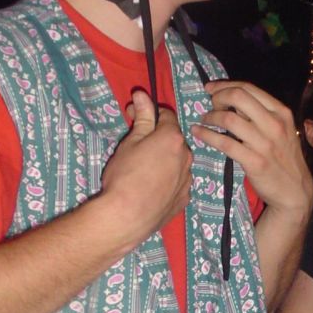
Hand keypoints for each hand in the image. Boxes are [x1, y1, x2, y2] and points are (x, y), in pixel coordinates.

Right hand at [99, 89, 191, 242]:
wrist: (126, 217)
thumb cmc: (125, 175)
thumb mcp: (130, 142)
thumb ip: (142, 117)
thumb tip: (142, 95)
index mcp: (172, 138)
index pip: (166, 116)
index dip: (149, 113)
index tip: (133, 116)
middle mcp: (186, 156)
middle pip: (173, 140)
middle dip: (158, 138)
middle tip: (136, 146)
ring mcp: (187, 180)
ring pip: (177, 162)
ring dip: (164, 160)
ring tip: (143, 171)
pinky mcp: (184, 200)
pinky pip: (177, 183)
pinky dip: (167, 181)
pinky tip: (151, 188)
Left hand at [194, 80, 312, 221]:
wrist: (294, 190)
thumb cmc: (284, 158)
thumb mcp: (282, 130)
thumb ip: (262, 114)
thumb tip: (233, 101)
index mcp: (281, 112)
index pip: (248, 88)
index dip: (225, 85)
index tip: (210, 88)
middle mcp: (274, 124)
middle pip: (238, 97)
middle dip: (217, 97)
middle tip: (209, 105)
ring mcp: (264, 143)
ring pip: (229, 119)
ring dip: (210, 117)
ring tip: (204, 120)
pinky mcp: (254, 162)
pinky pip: (224, 143)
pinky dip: (206, 135)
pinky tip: (197, 133)